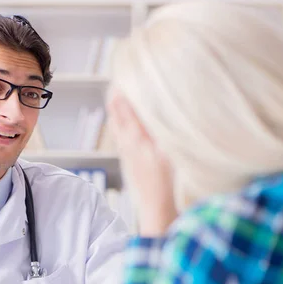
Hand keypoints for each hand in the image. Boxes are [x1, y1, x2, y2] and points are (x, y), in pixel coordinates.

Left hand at [107, 91, 177, 236]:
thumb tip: (156, 113)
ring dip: (117, 110)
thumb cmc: (163, 181)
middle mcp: (128, 143)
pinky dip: (120, 123)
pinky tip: (124, 123)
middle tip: (118, 82)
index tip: (121, 77)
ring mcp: (127, 152)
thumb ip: (159, 131)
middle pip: (117, 115)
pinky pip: (120, 135)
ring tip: (119, 96)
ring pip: (117, 125)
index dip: (123, 93)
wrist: (154, 205)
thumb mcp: (166, 153)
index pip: (126, 110)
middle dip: (116, 98)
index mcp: (136, 139)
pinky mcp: (129, 159)